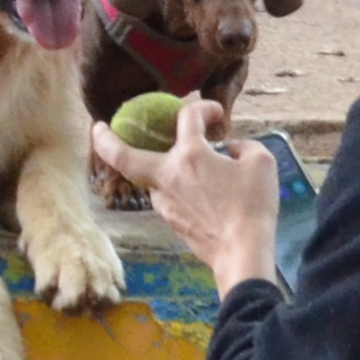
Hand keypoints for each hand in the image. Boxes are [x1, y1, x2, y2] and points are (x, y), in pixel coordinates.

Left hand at [93, 97, 281, 294]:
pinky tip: (199, 194)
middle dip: (104, 140)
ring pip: (153, 178)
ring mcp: (164, 202)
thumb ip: (244, 146)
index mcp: (190, 156)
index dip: (203, 108)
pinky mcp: (170, 221)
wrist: (241, 251)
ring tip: (186, 168)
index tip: (217, 115)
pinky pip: (169, 197)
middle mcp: (168, 176)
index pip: (187, 118)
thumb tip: (231, 148)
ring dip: (162, 168)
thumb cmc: (253, 205)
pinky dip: (177, 189)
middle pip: (123, 156)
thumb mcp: (262, 163)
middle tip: (97, 127)